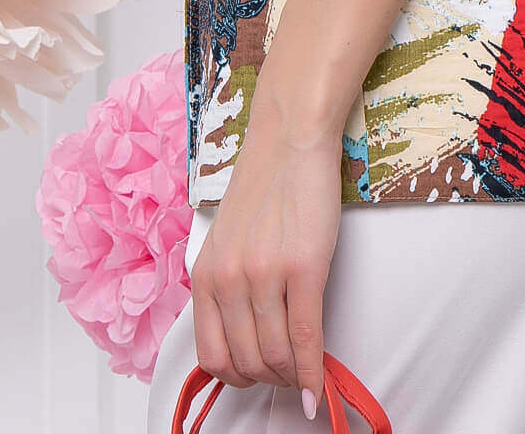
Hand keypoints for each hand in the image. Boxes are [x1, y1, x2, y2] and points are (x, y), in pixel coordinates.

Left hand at [190, 107, 342, 416]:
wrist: (291, 137)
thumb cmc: (265, 184)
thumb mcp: (227, 240)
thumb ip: (227, 286)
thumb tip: (246, 340)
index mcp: (204, 275)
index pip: (212, 357)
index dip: (239, 378)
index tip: (260, 376)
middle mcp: (227, 280)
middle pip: (246, 363)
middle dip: (271, 380)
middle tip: (290, 374)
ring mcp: (264, 275)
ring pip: (276, 358)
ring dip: (294, 377)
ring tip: (306, 371)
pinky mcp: (303, 268)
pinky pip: (306, 339)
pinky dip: (313, 372)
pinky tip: (321, 386)